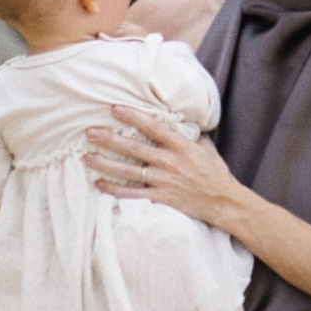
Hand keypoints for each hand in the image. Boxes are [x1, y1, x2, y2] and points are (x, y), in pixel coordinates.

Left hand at [88, 106, 249, 232]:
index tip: (115, 108)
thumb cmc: (215, 173)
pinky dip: (114, 190)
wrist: (223, 202)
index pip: (153, 127)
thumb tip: (181, 122)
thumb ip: (190, 135)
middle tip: (90, 131)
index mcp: (180, 146)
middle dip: (110, 139)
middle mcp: (169, 162)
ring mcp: (163, 180)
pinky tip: (99, 183)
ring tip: (87, 156)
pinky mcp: (160, 197)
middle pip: (134, 148)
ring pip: (128, 171)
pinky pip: (132, 194)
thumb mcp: (206, 147)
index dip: (133, 117)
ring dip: (106, 163)